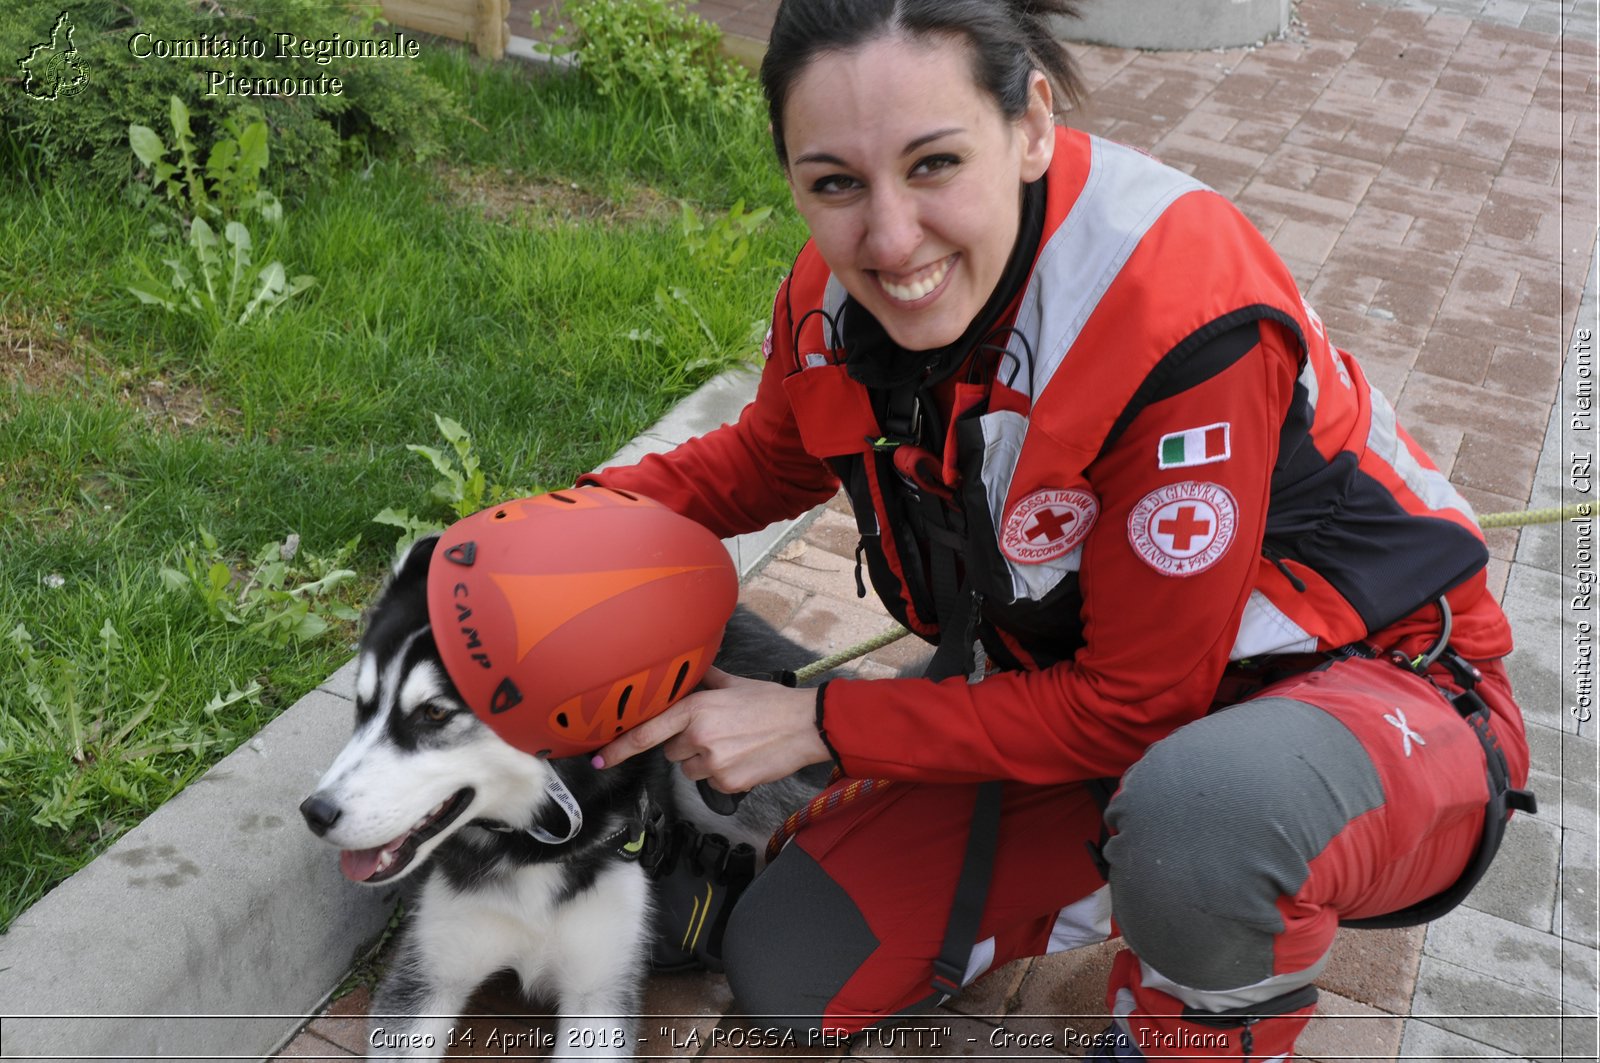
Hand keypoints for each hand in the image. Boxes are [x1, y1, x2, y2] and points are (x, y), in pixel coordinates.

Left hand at [591, 668, 830, 792]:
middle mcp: (699, 737)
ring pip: (690, 769)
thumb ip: (704, 680)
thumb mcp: (733, 684)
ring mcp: (713, 763)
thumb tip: (687, 670)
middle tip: (716, 732)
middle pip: (672, 751)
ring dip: (703, 761)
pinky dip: (723, 773)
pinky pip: (712, 782)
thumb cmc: (771, 703)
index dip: (620, 748)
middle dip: (686, 744)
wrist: (805, 727)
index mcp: (695, 709)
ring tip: (732, 745)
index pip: (647, 732)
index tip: (601, 758)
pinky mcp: (728, 783)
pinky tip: (743, 758)